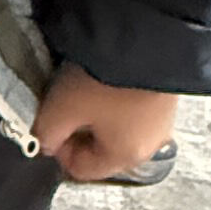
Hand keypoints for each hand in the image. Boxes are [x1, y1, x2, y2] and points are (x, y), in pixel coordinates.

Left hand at [33, 65, 178, 182]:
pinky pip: (134, 108)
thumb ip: (46, 133)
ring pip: (117, 126)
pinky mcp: (167, 96)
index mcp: (125, 157)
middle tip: (66, 103)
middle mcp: (150, 145)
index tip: (50, 123)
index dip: (58, 149)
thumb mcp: (62, 109)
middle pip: (101, 149)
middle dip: (78, 129)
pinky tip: (107, 77)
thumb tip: (43, 143)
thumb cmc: (106, 81)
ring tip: (86, 86)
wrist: (149, 40)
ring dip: (97, 111)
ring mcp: (162, 120)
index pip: (81, 169)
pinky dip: (117, 97)